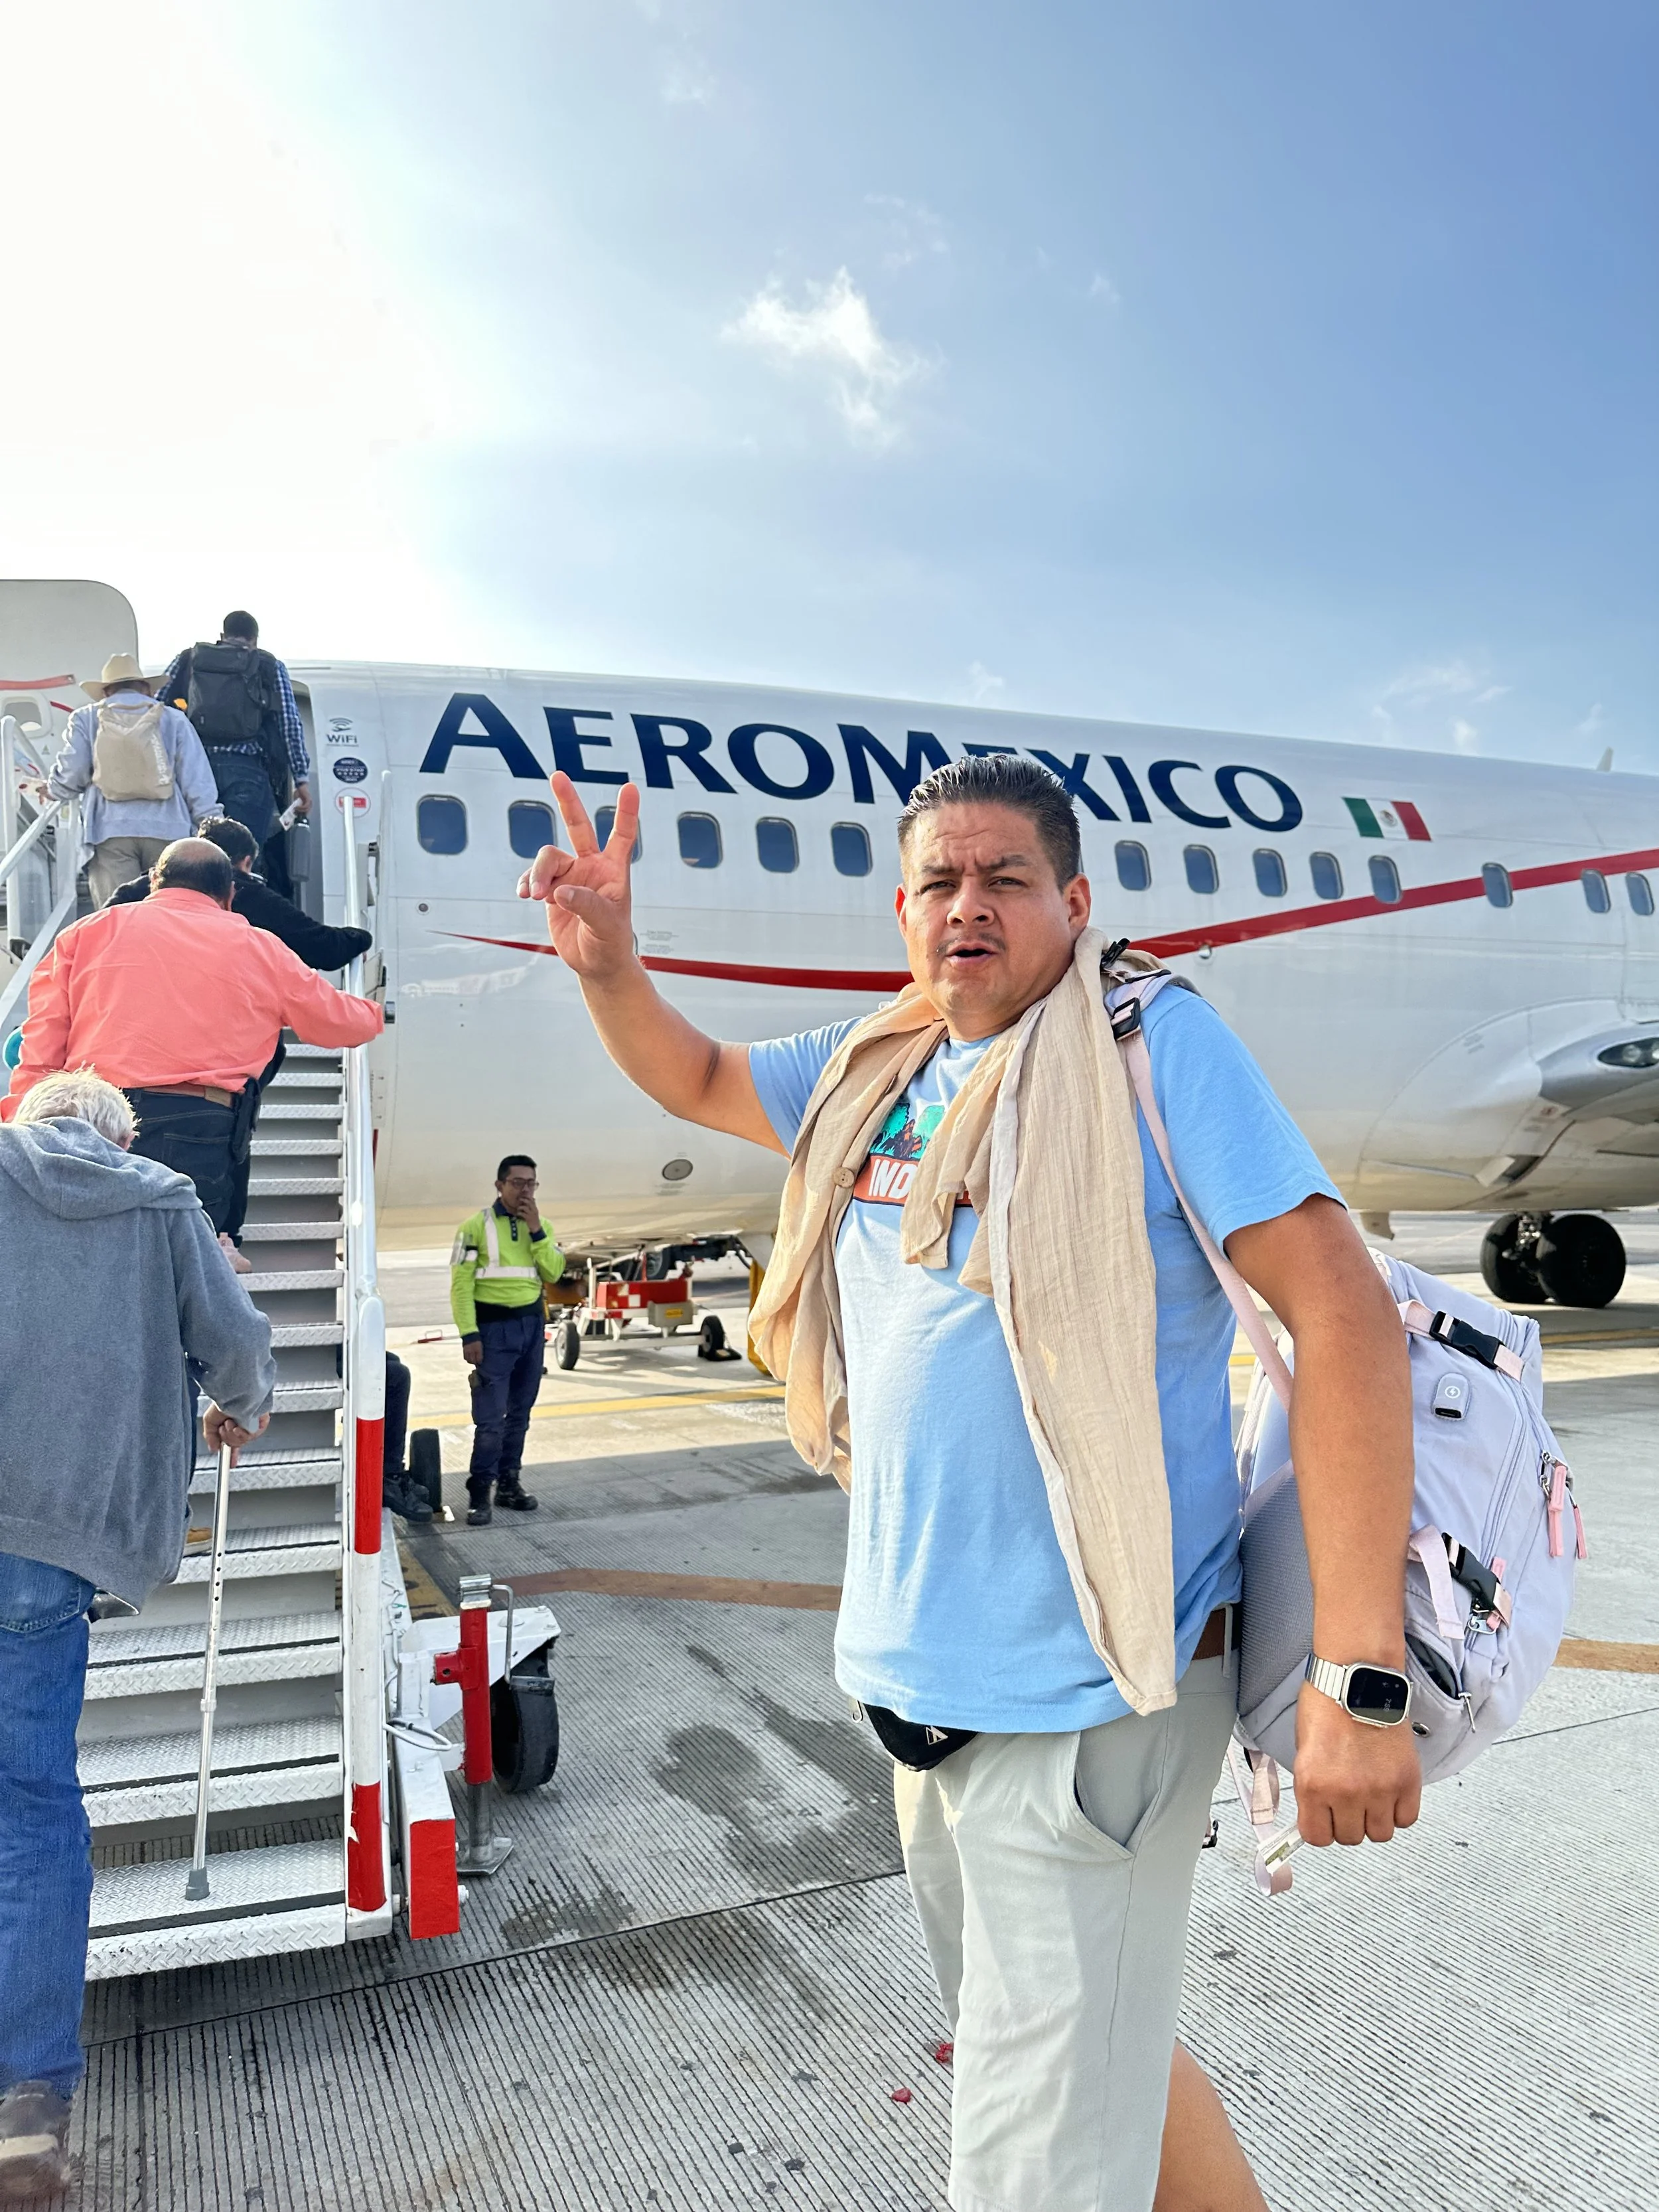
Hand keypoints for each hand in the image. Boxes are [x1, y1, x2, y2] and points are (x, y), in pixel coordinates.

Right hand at [202, 1404, 269, 1462]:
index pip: (233, 1444)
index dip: (232, 1455)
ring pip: (243, 1441)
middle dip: (227, 1438)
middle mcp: (243, 1426)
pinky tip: (238, 1425)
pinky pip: (252, 1436)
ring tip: (230, 1422)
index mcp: (232, 1425)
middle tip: (224, 1427)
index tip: (231, 1464)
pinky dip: (242, 1433)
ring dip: (233, 1434)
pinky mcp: (261, 1422)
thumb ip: (210, 1436)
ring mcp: (253, 1424)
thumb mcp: (210, 1420)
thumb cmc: (223, 1400)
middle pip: (236, 1444)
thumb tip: (214, 1449)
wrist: (233, 1391)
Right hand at [292, 782, 310, 817]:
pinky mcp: (308, 800)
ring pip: (306, 810)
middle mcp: (310, 804)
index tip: (296, 816)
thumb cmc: (299, 792)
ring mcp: (310, 802)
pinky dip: (300, 808)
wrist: (301, 786)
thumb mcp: (297, 800)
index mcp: (308, 805)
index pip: (306, 812)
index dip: (301, 815)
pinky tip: (296, 808)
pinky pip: (305, 806)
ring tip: (295, 810)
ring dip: (300, 811)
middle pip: (306, 812)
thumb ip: (296, 805)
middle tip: (295, 814)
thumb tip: (294, 810)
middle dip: (300, 814)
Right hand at [462, 1338, 482, 1366]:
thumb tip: (480, 1359)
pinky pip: (465, 1357)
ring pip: (469, 1360)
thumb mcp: (480, 1345)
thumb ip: (480, 1352)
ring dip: (471, 1362)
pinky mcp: (464, 1350)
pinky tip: (469, 1358)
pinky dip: (467, 1359)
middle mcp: (472, 1351)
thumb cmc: (477, 1340)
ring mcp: (467, 1351)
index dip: (480, 1362)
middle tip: (477, 1363)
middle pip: (473, 1361)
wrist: (470, 1334)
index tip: (480, 1362)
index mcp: (478, 1349)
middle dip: (475, 1363)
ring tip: (473, 1361)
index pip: (479, 1359)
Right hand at [517, 772, 639, 980]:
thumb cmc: (610, 945)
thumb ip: (586, 906)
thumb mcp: (606, 927)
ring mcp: (570, 877)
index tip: (630, 787)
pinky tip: (524, 894)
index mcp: (614, 872)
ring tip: (534, 896)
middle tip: (558, 776)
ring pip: (547, 858)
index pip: (622, 837)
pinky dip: (526, 882)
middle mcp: (591, 868)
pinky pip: (532, 876)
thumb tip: (560, 891)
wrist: (595, 964)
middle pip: (579, 827)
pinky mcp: (551, 890)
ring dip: (537, 874)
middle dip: (568, 801)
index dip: (626, 813)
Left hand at [517, 1197, 541, 1232]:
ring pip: (525, 1207)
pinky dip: (519, 1213)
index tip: (523, 1195)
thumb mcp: (535, 1212)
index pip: (532, 1200)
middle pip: (529, 1202)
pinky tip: (518, 1214)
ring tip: (518, 1208)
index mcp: (535, 1208)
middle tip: (519, 1199)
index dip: (527, 1197)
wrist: (536, 1228)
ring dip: (520, 1207)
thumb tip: (533, 1198)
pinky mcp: (528, 1218)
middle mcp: (534, 1210)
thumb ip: (533, 1206)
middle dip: (523, 1199)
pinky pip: (522, 1213)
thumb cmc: (534, 1219)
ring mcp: (531, 1214)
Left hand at [1293, 1679, 1421, 1844]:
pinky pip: (1406, 1819)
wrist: (1359, 1679)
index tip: (1323, 1819)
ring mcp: (1380, 1789)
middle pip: (1350, 1838)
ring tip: (1370, 1795)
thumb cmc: (1328, 1703)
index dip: (1320, 1827)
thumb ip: (1312, 1787)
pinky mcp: (1407, 1781)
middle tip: (1347, 1801)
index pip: (1317, 1837)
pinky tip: (1389, 1792)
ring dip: (1374, 1819)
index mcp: (1313, 1784)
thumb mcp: (1304, 1749)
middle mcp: (1347, 1792)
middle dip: (1347, 1822)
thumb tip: (1318, 1813)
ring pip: (1380, 1833)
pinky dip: (1398, 1811)